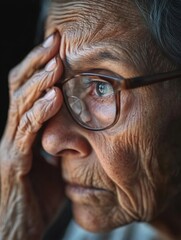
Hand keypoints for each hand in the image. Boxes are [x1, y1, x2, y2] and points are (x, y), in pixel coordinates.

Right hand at [0, 32, 63, 238]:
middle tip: (53, 40)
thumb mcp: (55, 166)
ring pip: (21, 105)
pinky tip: (54, 97)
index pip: (28, 92)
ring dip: (39, 82)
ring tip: (55, 63)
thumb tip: (79, 130)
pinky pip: (26, 131)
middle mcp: (13, 133)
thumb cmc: (38, 197)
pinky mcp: (12, 161)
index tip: (57, 49)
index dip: (39, 68)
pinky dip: (40, 111)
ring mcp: (10, 145)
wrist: (18, 228)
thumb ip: (63, 146)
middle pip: (20, 89)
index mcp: (23, 131)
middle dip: (36, 63)